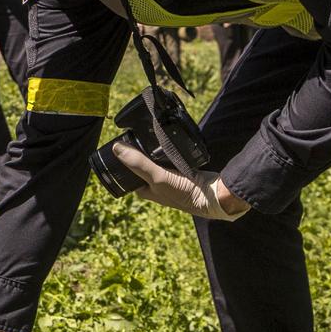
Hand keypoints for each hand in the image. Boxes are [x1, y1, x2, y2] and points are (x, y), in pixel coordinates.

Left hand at [107, 142, 249, 220]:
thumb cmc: (184, 192)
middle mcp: (154, 184)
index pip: (126, 172)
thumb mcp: (158, 177)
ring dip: (153, 150)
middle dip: (139, 151)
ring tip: (150, 136)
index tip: (121, 142)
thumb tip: (116, 149)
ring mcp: (167, 177)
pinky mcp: (180, 170)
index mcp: (144, 190)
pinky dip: (167, 150)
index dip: (123, 158)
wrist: (213, 195)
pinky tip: (166, 141)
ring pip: (155, 160)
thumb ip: (138, 164)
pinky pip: (168, 157)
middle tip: (137, 136)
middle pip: (141, 164)